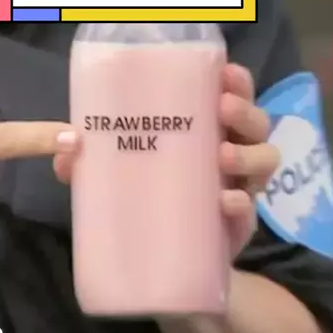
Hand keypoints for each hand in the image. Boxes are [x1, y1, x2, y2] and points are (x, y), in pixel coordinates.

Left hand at [55, 64, 278, 258]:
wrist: (165, 261)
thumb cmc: (148, 201)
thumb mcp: (120, 176)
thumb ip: (95, 163)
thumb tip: (66, 153)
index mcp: (205, 133)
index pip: (230, 98)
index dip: (236, 82)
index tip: (225, 72)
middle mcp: (230, 154)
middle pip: (256, 123)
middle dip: (245, 111)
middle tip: (222, 108)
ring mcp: (239, 188)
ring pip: (266, 159)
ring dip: (249, 153)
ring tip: (222, 156)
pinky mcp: (238, 224)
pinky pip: (251, 210)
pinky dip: (242, 203)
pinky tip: (225, 202)